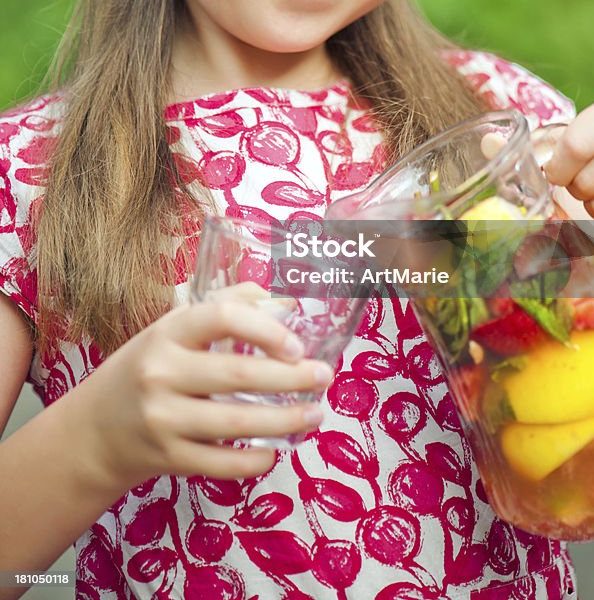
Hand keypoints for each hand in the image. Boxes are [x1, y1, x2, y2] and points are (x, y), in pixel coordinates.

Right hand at [74, 283, 332, 491]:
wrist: (96, 429)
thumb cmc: (149, 367)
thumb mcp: (175, 328)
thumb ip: (227, 306)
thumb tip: (286, 303)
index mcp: (169, 332)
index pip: (223, 317)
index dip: (266, 328)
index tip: (297, 344)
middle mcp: (163, 372)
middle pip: (239, 374)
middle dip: (291, 377)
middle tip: (325, 377)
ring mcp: (164, 419)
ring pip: (237, 421)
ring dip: (286, 420)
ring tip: (316, 414)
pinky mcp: (168, 459)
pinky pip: (222, 463)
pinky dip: (255, 460)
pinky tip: (278, 450)